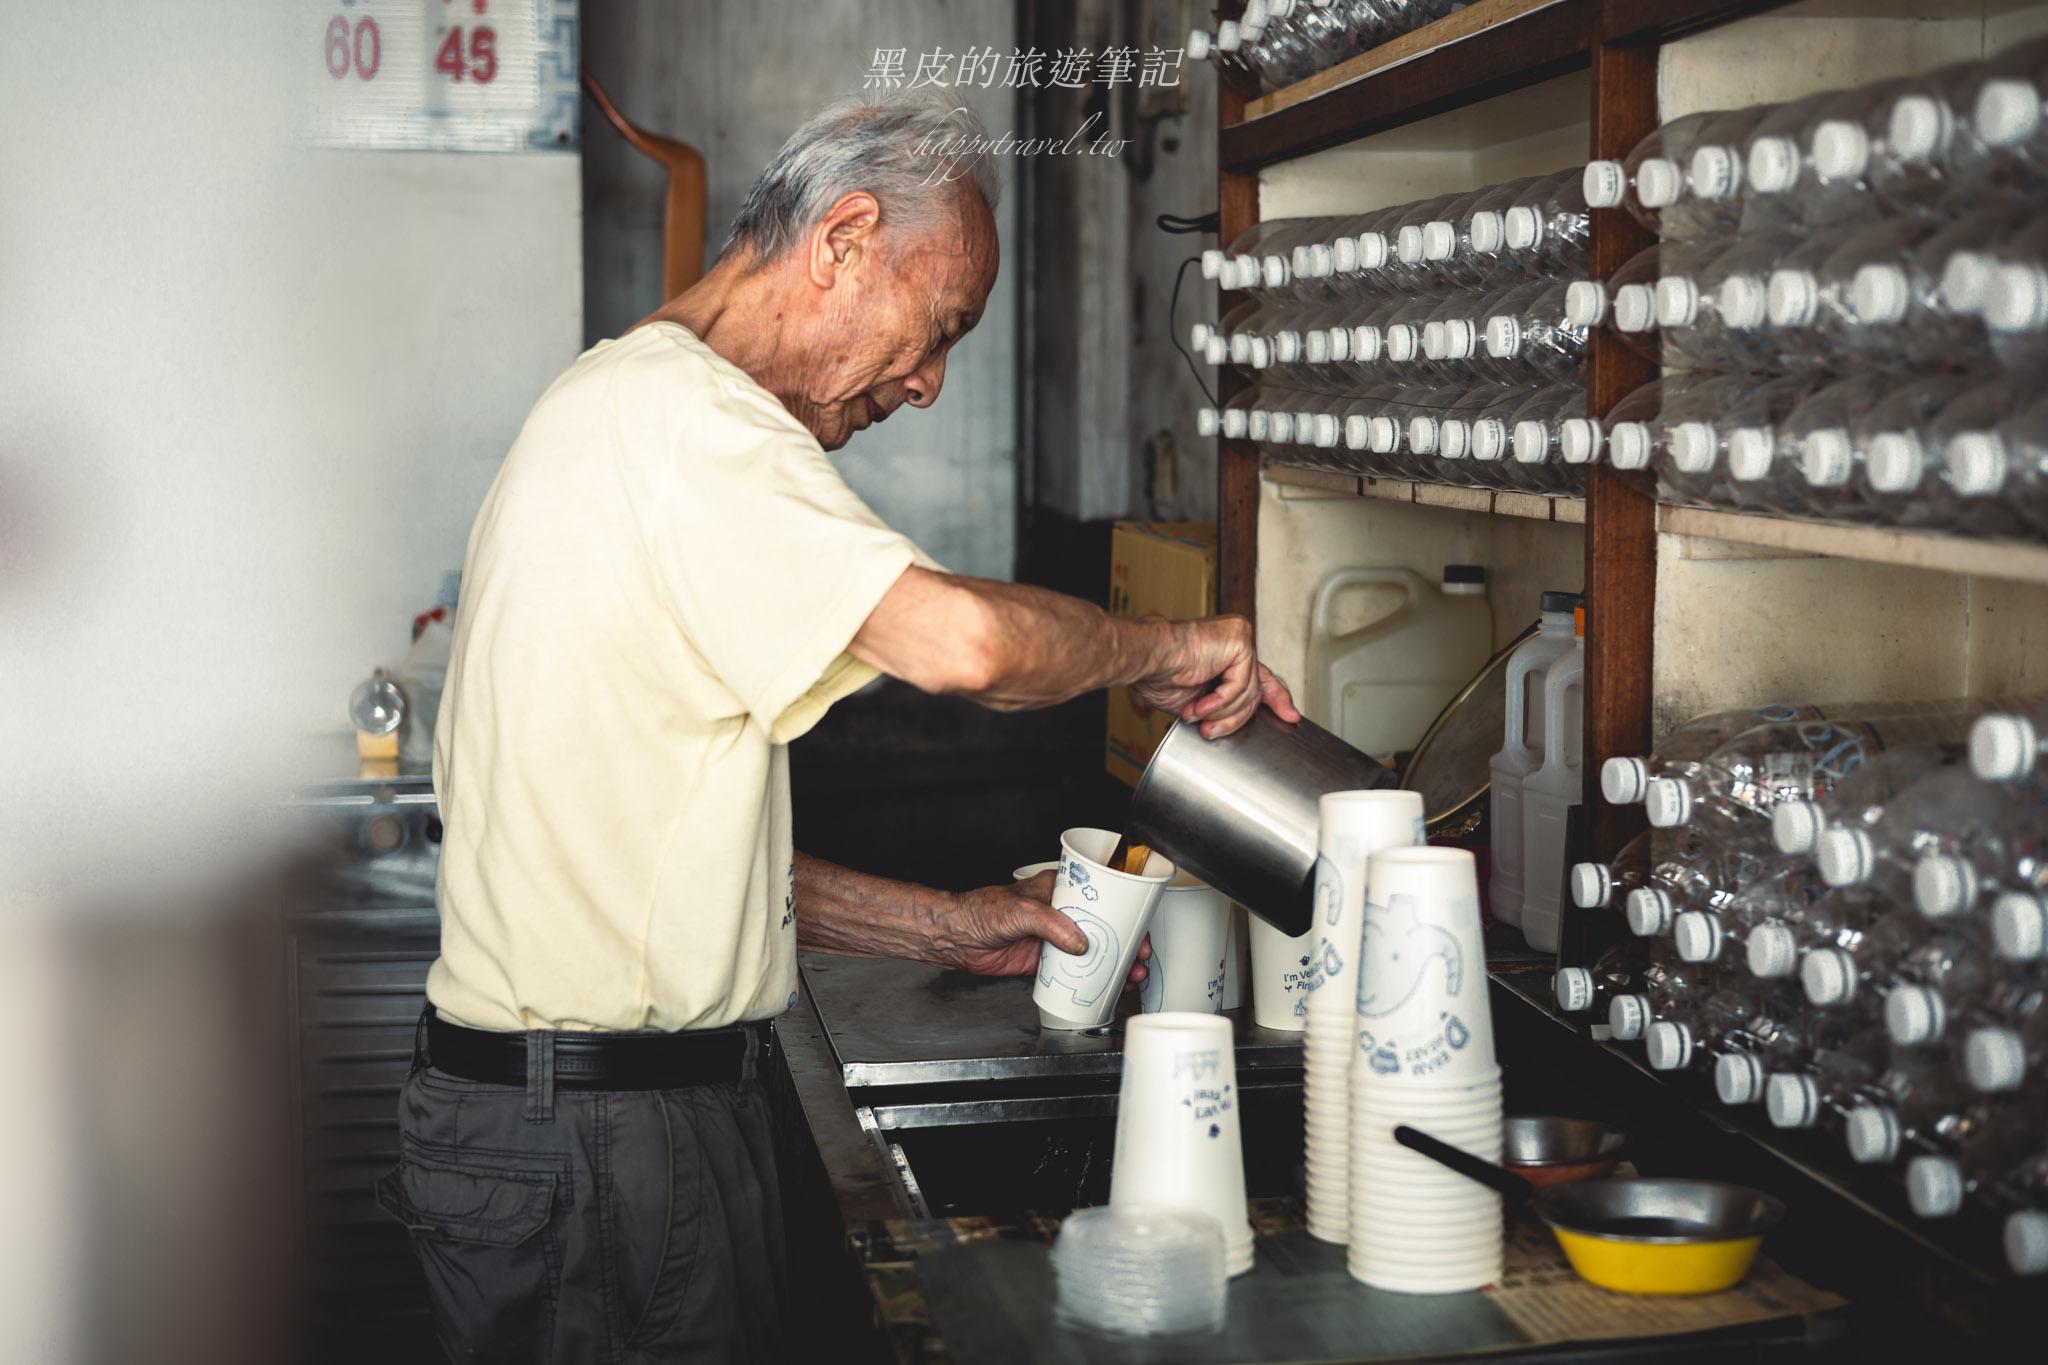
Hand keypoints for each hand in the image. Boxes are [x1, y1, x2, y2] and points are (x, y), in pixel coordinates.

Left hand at [941, 872, 1149, 987]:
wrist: (957, 937)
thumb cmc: (981, 911)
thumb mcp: (1021, 911)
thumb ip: (1051, 925)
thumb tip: (1078, 942)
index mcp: (1057, 891)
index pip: (1098, 898)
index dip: (1122, 912)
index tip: (1137, 926)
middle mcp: (1059, 914)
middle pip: (1101, 927)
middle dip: (1125, 942)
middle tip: (1140, 956)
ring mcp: (1052, 939)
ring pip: (1090, 952)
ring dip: (1112, 964)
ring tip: (1130, 974)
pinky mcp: (1043, 961)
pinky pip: (1072, 971)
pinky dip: (1090, 979)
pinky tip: (1104, 986)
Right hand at [1132, 615, 1301, 738]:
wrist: (1149, 658)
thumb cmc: (1161, 674)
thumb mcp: (1199, 699)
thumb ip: (1222, 704)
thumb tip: (1232, 721)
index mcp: (1228, 652)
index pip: (1262, 677)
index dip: (1277, 699)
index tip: (1290, 716)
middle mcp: (1238, 640)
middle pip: (1257, 688)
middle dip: (1241, 716)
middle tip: (1215, 731)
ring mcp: (1241, 638)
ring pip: (1248, 692)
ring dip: (1221, 713)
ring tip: (1198, 717)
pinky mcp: (1239, 642)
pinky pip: (1240, 686)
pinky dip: (1220, 702)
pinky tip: (1200, 706)